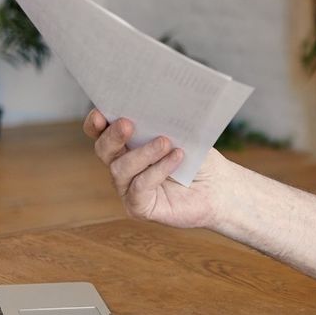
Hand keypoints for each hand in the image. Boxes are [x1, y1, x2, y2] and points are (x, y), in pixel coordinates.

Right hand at [83, 108, 232, 228]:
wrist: (220, 187)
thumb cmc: (199, 157)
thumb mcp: (183, 134)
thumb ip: (164, 123)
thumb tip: (154, 106)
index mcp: (128, 145)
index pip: (101, 134)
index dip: (95, 124)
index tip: (100, 114)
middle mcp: (123, 167)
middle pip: (104, 150)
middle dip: (112, 136)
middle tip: (127, 124)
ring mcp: (129, 189)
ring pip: (120, 169)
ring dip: (143, 153)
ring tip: (165, 142)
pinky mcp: (140, 207)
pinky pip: (139, 187)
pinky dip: (158, 170)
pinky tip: (176, 158)